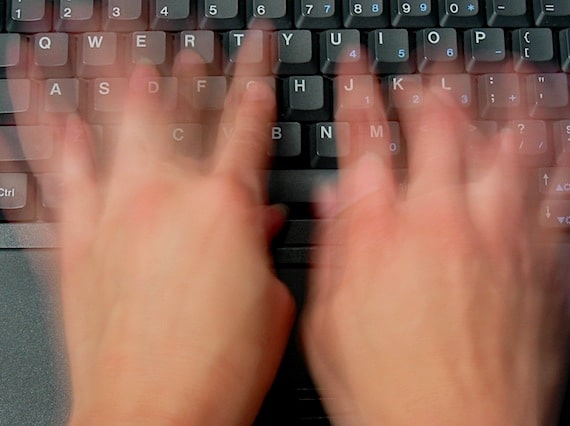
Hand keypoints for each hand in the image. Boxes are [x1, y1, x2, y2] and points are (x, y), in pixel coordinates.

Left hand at [57, 56, 293, 423]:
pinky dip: (51, 135)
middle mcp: (166, 198)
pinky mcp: (74, 242)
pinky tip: (50, 108)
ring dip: (117, 76)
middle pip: (177, 110)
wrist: (153, 419)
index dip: (254, 76)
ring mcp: (114, 213)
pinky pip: (58, 173)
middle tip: (193, 46)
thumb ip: (264, 245)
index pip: (247, 121)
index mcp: (226, 208)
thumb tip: (264, 215)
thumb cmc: (220, 371)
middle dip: (189, 69)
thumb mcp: (272, 302)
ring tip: (114, 39)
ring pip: (112, 123)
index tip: (254, 47)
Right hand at [302, 71, 568, 424]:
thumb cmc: (387, 390)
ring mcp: (497, 236)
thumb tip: (335, 199)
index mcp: (380, 233)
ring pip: (504, 142)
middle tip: (422, 67)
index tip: (356, 64)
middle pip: (435, 127)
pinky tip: (556, 123)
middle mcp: (439, 222)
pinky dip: (556, 147)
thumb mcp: (329, 322)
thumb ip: (334, 250)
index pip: (363, 140)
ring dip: (499, 97)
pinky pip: (555, 187)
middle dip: (426, 85)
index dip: (357, 92)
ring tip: (498, 68)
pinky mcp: (541, 261)